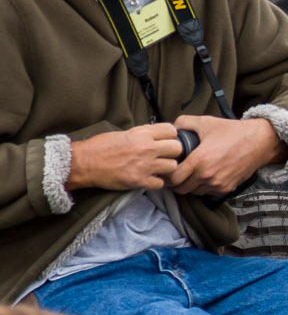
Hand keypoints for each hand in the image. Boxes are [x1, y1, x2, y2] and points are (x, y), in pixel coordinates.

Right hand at [64, 123, 182, 191]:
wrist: (83, 163)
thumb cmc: (99, 147)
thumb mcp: (122, 134)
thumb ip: (142, 134)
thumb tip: (157, 135)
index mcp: (141, 134)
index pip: (171, 131)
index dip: (170, 136)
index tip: (165, 141)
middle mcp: (146, 148)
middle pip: (177, 148)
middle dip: (173, 153)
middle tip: (164, 156)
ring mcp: (144, 165)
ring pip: (173, 167)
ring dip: (166, 169)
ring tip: (157, 169)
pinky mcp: (139, 180)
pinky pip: (161, 184)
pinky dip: (156, 183)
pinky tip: (148, 179)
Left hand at [168, 115, 278, 195]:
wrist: (259, 142)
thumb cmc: (234, 132)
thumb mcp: (206, 122)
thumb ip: (184, 122)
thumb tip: (172, 128)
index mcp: (200, 160)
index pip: (174, 179)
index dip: (167, 175)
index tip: (167, 170)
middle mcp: (208, 175)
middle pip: (181, 189)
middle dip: (176, 183)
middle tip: (175, 174)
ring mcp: (218, 184)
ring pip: (194, 192)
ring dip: (189, 186)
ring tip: (189, 175)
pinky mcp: (227, 188)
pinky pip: (208, 192)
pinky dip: (203, 187)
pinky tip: (203, 176)